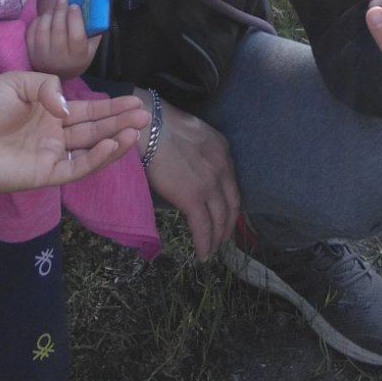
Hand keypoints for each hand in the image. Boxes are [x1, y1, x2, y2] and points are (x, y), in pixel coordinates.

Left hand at [0, 72, 146, 199]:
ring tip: (137, 129)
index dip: (110, 106)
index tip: (134, 99)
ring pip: (91, 147)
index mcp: (46, 109)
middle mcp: (53, 132)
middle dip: (119, 121)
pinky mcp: (46, 174)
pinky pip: (78, 167)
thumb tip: (68, 108)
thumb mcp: (15, 82)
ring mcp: (51, 154)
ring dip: (115, 139)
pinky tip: (114, 145)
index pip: (85, 109)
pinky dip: (98, 158)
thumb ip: (47, 86)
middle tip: (144, 114)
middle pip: (94, 127)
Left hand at [26, 0, 100, 78]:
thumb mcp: (91, 46)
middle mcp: (59, 60)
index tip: (74, 5)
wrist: (61, 70)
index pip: (76, 37)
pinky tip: (45, 16)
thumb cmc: (79, 54)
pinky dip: (38, 21)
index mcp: (78, 58)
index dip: (75, 19)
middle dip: (60, 11)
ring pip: (43, 30)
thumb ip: (95, 29)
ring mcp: (42, 58)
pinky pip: (31, 32)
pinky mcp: (31, 53)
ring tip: (54, 6)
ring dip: (48, 14)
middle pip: (58, 31)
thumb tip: (96, 7)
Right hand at [141, 96, 239, 259]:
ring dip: (218, 238)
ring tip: (212, 250)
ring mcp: (209, 184)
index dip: (230, 204)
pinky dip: (205, 243)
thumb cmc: (160, 126)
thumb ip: (200, 154)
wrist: (149, 126)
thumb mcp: (192, 135)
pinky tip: (202, 254)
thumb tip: (192, 170)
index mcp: (222, 150)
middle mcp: (222, 168)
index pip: (232, 185)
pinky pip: (203, 227)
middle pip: (232, 205)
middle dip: (228, 225)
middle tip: (222, 238)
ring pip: (220, 219)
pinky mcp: (193, 198)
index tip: (225, 215)